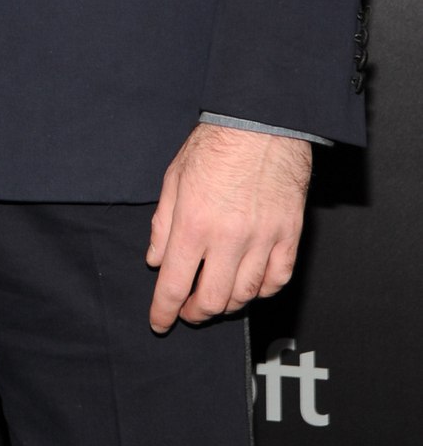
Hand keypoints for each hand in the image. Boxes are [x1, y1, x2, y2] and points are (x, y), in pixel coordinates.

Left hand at [145, 123, 310, 333]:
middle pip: (212, 300)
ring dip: (227, 304)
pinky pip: (278, 278)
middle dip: (195, 313)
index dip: (164, 311)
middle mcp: (229, 238)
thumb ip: (163, 223)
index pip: (173, 284)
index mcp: (194, 224)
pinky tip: (250, 286)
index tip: (159, 323)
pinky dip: (263, 290)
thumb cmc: (215, 144)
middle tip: (187, 310)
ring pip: (246, 294)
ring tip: (215, 298)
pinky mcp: (290, 235)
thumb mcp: (174, 177)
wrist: (263, 122)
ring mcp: (263, 239)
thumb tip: (155, 260)